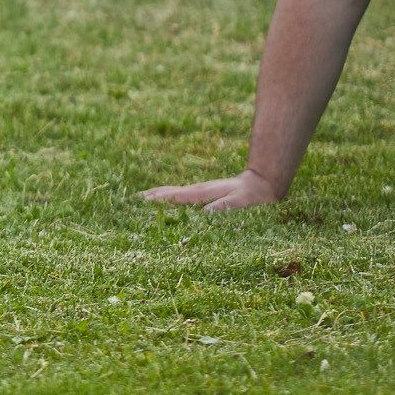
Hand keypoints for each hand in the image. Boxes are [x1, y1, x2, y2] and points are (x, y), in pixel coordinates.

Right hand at [142, 168, 281, 211]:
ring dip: (156, 194)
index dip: (160, 200)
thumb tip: (207, 213)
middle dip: (151, 196)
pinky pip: (180, 194)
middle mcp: (199, 189)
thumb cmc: (257, 196)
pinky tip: (163, 199)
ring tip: (139, 198)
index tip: (141, 203)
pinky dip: (167, 195)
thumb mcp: (245, 202)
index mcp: (205, 193)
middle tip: (130, 201)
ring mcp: (201, 189)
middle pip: (169, 191)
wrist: (264, 182)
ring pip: (173, 191)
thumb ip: (227, 207)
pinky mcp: (204, 192)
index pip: (177, 197)